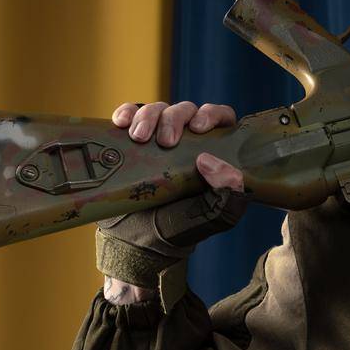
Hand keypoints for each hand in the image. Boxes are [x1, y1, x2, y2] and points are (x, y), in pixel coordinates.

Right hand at [102, 101, 243, 304]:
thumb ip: (228, 194)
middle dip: (174, 119)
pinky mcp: (130, 140)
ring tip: (140, 138)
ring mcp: (157, 138)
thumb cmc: (180, 228)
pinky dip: (126, 113)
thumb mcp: (213, 217)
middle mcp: (187, 141)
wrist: (136, 240)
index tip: (199, 128)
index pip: (221, 118)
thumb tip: (211, 161)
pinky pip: (128, 115)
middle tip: (165, 142)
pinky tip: (121, 123)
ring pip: (157, 109)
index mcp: (213, 152)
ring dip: (148, 116)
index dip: (213, 114)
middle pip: (185, 110)